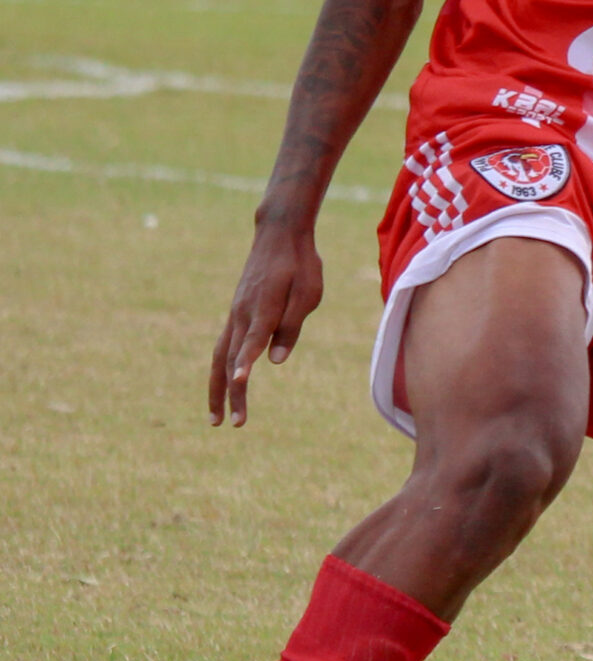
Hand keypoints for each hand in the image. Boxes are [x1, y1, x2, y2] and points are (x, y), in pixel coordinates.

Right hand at [209, 215, 325, 426]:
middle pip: (230, 359)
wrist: (278, 235)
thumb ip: (291, 326)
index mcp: (264, 307)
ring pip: (219, 357)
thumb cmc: (300, 265)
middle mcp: (243, 314)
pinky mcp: (235, 314)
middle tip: (234, 424)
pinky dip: (221, 369)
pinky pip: (223, 346)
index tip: (240, 381)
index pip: (254, 340)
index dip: (247, 362)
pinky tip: (224, 387)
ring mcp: (235, 314)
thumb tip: (276, 360)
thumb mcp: (308, 293)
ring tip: (216, 418)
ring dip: (217, 389)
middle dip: (230, 393)